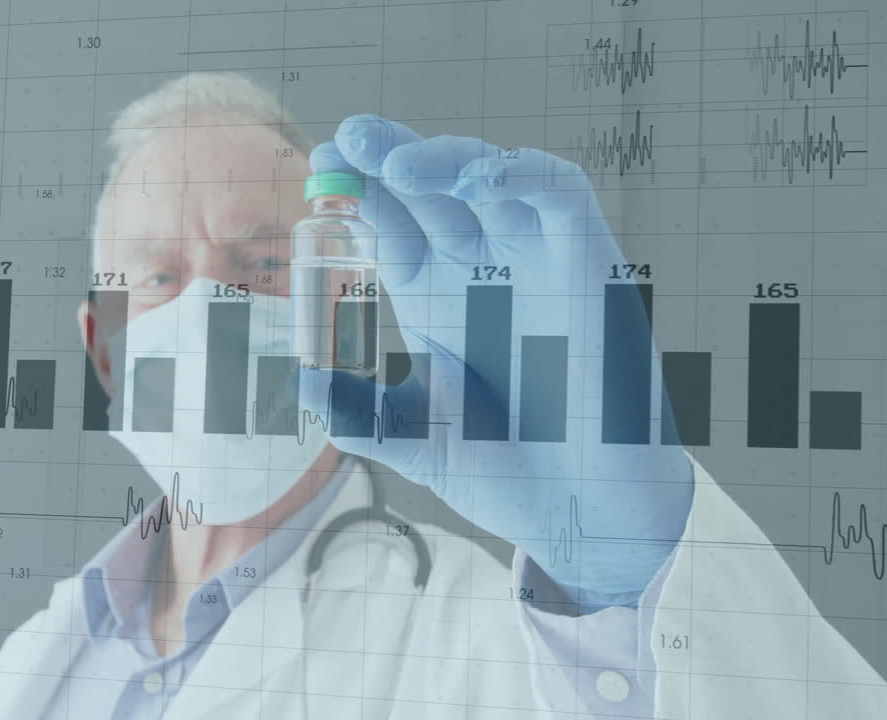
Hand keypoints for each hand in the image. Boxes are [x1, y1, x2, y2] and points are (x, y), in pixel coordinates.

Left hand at [298, 114, 693, 605]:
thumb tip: (299, 385)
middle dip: (387, 156)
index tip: (319, 168)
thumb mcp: (412, 438)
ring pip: (486, 177)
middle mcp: (478, 267)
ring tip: (396, 165)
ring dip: (444, 158)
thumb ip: (358, 414)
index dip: (355, 191)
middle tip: (348, 140)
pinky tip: (476, 181)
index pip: (388, 222)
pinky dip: (520, 176)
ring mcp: (532, 259)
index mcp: (432, 295)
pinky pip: (559, 194)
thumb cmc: (505, 473)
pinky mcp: (586, 262)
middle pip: (428, 187)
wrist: (582, 509)